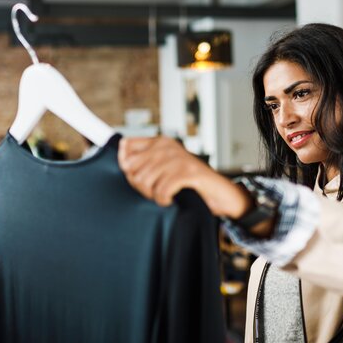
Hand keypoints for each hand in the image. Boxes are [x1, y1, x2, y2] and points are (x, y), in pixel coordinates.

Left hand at [118, 136, 252, 217]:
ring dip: (152, 195)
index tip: (138, 177)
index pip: (126, 146)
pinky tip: (170, 200)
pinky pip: (162, 190)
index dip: (126, 166)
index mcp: (160, 142)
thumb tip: (122, 162)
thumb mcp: (165, 169)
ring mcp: (178, 158)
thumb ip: (144, 163)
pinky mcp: (188, 172)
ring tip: (163, 195)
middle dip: (140, 186)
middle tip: (154, 191)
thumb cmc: (189, 184)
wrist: (220, 193)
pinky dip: (164, 200)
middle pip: (132, 169)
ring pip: (145, 181)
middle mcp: (167, 146)